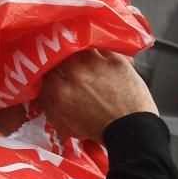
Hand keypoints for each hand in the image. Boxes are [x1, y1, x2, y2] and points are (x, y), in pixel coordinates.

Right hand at [37, 49, 158, 142]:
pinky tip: (99, 52)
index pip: (44, 72)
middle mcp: (76, 75)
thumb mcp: (69, 127)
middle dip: (59, 55)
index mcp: (62, 94)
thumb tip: (45, 97)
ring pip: (80, 46)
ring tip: (80, 50)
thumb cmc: (102, 132)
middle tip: (64, 58)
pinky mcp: (115, 60)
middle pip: (59, 54)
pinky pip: (102, 46)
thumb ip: (54, 110)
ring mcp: (96, 65)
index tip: (49, 70)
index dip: (45, 70)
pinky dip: (99, 48)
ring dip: (78, 48)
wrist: (132, 129)